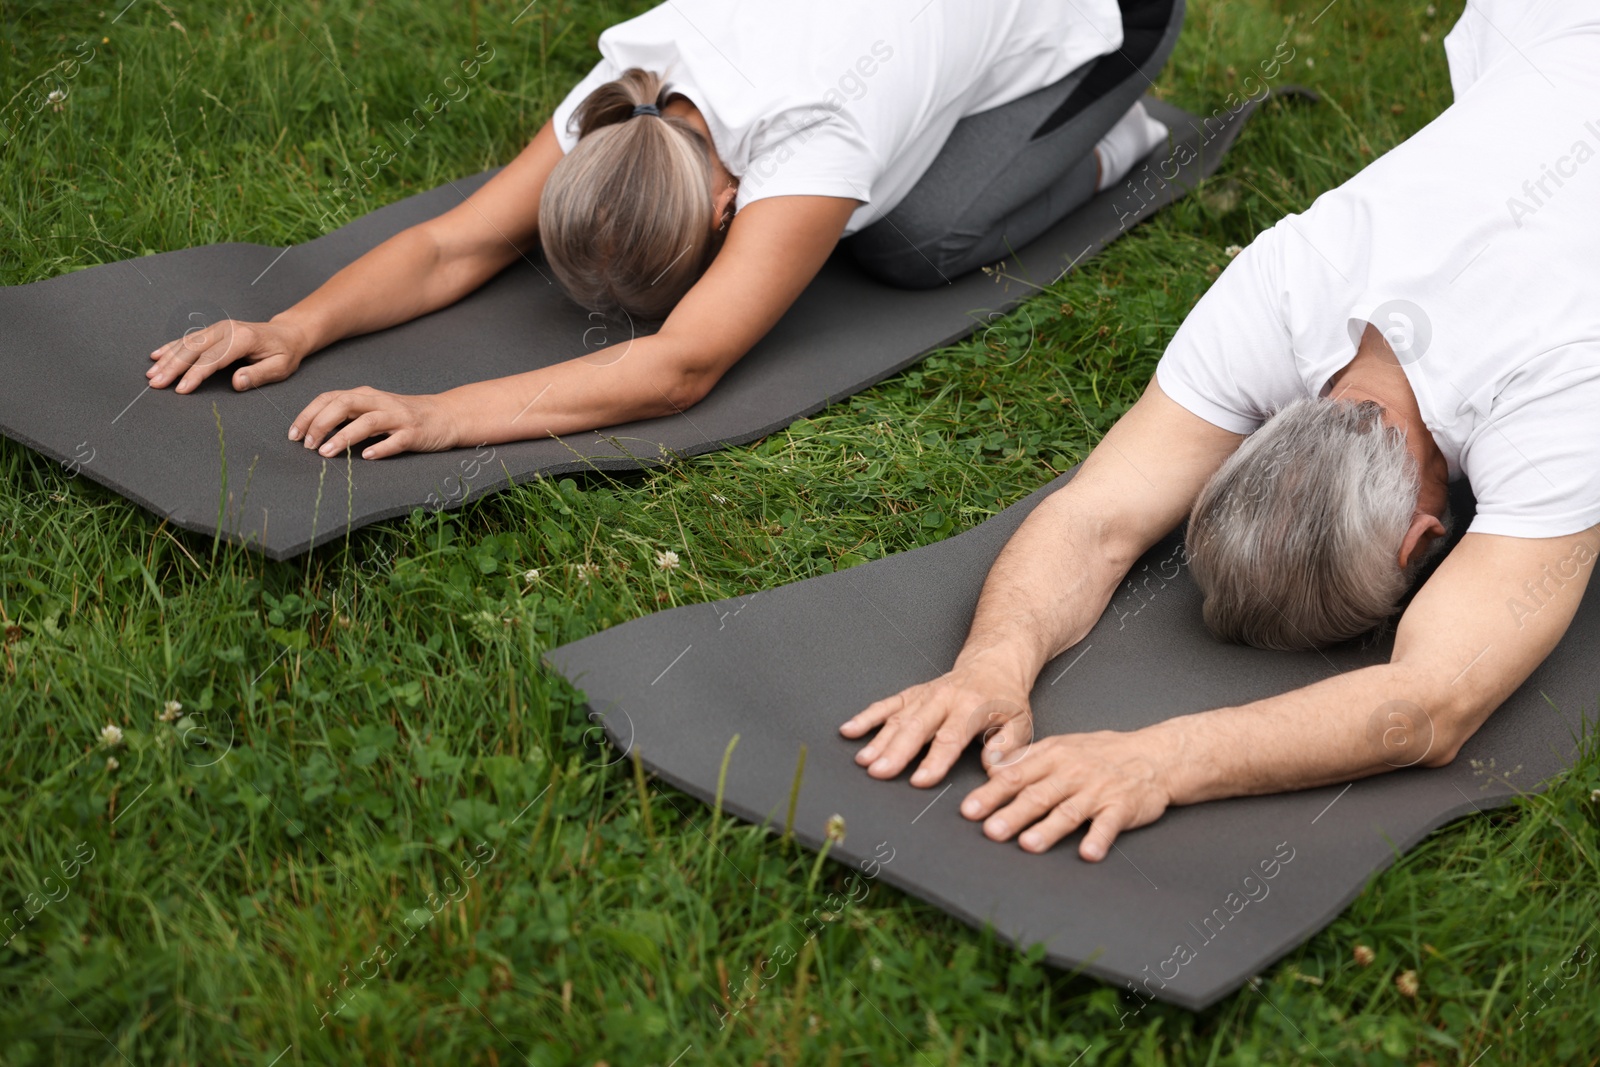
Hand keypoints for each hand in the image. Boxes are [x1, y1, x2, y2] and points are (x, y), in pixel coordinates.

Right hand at [147, 318, 310, 392]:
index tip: (180, 389)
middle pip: (193, 349)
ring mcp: (217, 328)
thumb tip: (236, 382)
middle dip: (172, 367)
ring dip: (167, 358)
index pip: (213, 359)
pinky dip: (171, 347)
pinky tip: (156, 355)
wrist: (286, 334)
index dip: (195, 374)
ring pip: (186, 343)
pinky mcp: (213, 330)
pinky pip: (188, 338)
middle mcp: (226, 330)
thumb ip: (258, 375)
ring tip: (151, 374)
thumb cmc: (284, 353)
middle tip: (155, 384)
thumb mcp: (280, 367)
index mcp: (242, 339)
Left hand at [289, 387, 459, 458]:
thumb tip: (314, 432)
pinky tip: (367, 457)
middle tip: (306, 445)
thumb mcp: (373, 409)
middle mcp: (380, 402)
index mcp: (366, 395)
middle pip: (344, 404)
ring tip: (326, 453)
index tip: (293, 435)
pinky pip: (396, 440)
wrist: (446, 416)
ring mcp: (398, 417)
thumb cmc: (404, 416)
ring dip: (344, 437)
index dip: (308, 415)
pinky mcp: (415, 433)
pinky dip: (381, 448)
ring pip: (367, 422)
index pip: (330, 398)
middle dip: (321, 423)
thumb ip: (348, 415)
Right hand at [839, 659, 1034, 786]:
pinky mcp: (912, 694)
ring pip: (898, 717)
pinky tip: (850, 731)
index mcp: (971, 707)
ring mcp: (925, 695)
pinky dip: (867, 717)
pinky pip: (887, 704)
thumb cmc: (1006, 698)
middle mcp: (944, 699)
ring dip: (878, 739)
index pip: (950, 737)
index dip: (934, 760)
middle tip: (879, 772)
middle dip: (896, 751)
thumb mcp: (1021, 721)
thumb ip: (1009, 745)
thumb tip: (992, 765)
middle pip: (916, 727)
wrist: (993, 663)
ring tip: (864, 761)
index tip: (920, 780)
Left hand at [958, 730, 1174, 860]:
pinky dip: (1099, 838)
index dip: (991, 793)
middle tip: (990, 831)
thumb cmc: (1100, 753)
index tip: (969, 810)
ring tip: (1029, 845)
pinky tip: (1088, 853)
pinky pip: (1109, 824)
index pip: (1016, 775)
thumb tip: (990, 768)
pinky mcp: (1122, 806)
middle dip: (1012, 814)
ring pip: (1069, 811)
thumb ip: (1026, 760)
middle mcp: (1072, 772)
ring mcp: (1098, 790)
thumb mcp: (1060, 746)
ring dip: (1048, 829)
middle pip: (1038, 795)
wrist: (1153, 755)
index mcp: (1053, 756)